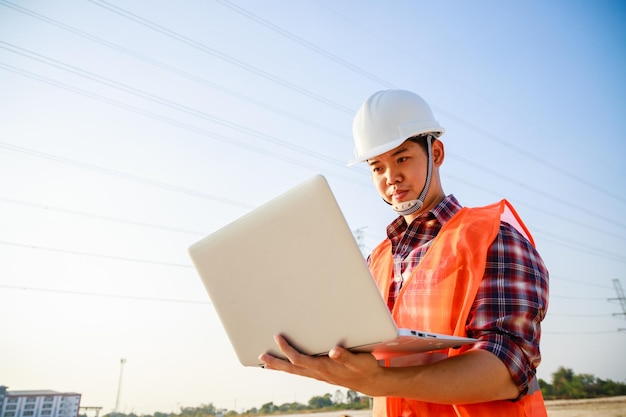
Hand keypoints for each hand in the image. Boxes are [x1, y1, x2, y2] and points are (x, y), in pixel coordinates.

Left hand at [258, 335, 384, 395]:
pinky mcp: (321, 374)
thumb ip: (346, 356)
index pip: (299, 359)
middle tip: (260, 357)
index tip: (278, 338)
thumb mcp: (358, 360)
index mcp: (324, 367)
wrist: (370, 381)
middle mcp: (318, 372)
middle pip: (291, 368)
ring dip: (280, 366)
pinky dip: (289, 368)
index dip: (287, 349)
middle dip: (275, 362)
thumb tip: (333, 351)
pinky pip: (300, 371)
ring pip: (294, 371)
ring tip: (266, 363)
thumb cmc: (364, 368)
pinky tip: (286, 365)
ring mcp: (318, 375)